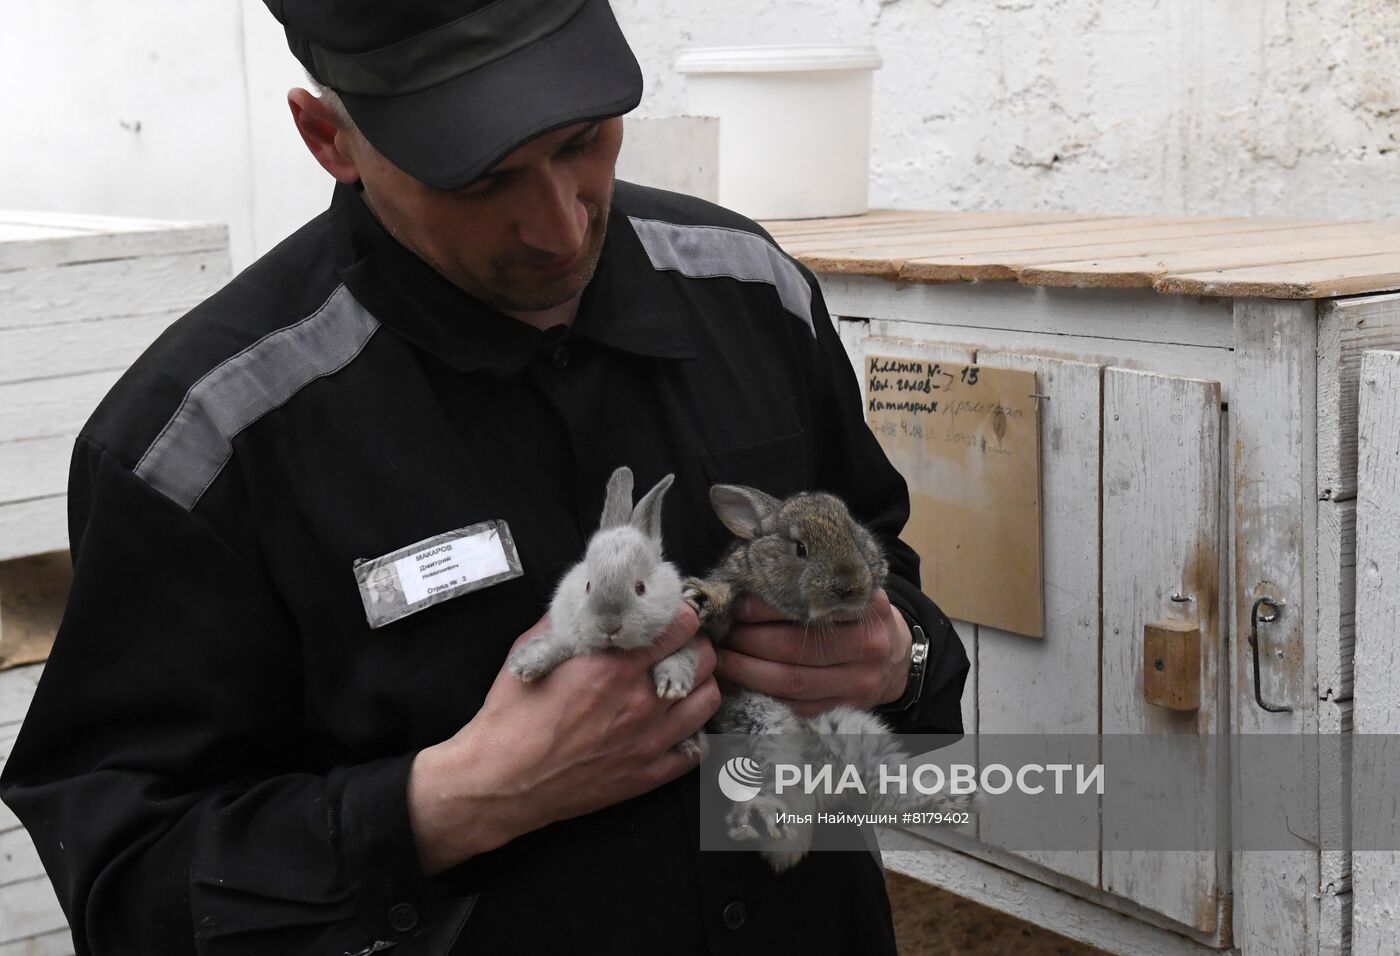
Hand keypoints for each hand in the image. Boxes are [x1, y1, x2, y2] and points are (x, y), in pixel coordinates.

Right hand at [406, 604, 717, 873]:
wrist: (500, 781)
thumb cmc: (511, 716)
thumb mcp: (533, 651)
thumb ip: (568, 619)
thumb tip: (589, 595)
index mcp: (614, 667)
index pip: (679, 627)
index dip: (682, 615)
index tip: (676, 614)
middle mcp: (640, 702)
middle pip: (703, 661)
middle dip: (696, 646)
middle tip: (682, 646)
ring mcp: (649, 741)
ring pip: (707, 702)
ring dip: (700, 685)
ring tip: (681, 682)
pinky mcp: (647, 775)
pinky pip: (695, 751)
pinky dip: (692, 734)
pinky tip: (674, 726)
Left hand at [714, 589, 911, 717]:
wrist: (898, 657)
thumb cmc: (858, 616)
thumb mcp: (848, 589)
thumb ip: (812, 583)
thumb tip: (750, 581)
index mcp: (867, 608)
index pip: (808, 609)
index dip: (765, 610)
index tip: (736, 606)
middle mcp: (869, 647)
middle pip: (795, 649)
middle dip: (748, 642)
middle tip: (721, 633)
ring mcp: (859, 684)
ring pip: (791, 683)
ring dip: (748, 672)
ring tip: (722, 659)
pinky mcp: (845, 709)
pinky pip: (796, 707)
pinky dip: (763, 696)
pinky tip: (739, 683)